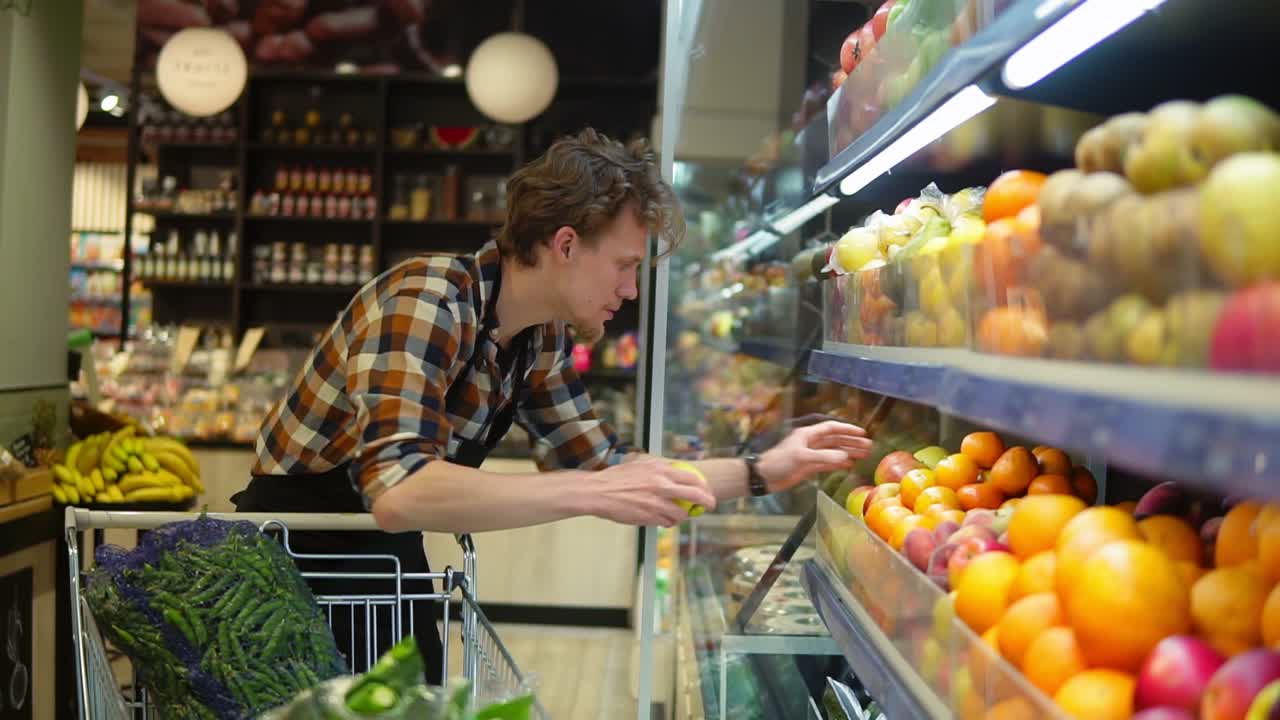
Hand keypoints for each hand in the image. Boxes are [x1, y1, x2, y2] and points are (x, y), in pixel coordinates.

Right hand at [589, 459, 717, 526]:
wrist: (599, 492)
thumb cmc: (617, 478)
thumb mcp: (640, 465)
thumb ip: (658, 468)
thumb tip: (674, 470)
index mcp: (659, 470)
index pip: (691, 476)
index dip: (702, 484)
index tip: (706, 489)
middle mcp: (661, 485)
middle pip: (694, 495)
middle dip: (707, 501)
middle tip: (710, 505)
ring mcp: (655, 502)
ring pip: (681, 513)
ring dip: (683, 515)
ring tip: (679, 514)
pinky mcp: (648, 517)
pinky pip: (667, 522)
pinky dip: (669, 522)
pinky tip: (664, 519)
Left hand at [758, 421, 872, 493]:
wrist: (764, 477)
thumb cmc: (780, 462)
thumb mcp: (802, 457)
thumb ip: (824, 457)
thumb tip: (845, 457)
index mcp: (808, 434)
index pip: (831, 428)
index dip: (847, 429)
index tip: (862, 433)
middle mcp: (811, 442)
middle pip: (835, 440)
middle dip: (851, 442)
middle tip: (868, 446)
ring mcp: (811, 455)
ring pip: (834, 451)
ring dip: (848, 452)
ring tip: (864, 455)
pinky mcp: (809, 467)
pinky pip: (828, 463)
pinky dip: (839, 463)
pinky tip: (850, 464)